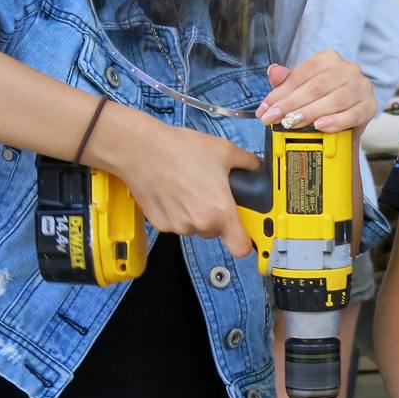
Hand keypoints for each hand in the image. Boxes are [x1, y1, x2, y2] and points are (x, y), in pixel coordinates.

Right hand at [104, 114, 260, 257]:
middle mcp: (200, 224)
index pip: (241, 248)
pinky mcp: (160, 224)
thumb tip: (256, 166)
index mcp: (220, 212)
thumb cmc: (180, 150)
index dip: (245, 240)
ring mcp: (178, 226)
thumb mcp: (224, 151)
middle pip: (217, 231)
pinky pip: (177, 223)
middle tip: (211, 192)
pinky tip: (173, 190)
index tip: (245, 230)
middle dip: (218, 216)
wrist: (142, 150)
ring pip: (196, 227)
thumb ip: (247, 163)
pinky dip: (177, 211)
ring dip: (196, 213)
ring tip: (190, 186)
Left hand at [257, 50, 376, 132]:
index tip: (265, 109)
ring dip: (311, 113)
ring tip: (292, 123)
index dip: (281, 92)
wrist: (347, 123)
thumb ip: (287, 82)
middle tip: (274, 119)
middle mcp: (348, 69)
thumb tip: (274, 71)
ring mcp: (361, 87)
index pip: (302, 74)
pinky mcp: (369, 106)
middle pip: (317, 86)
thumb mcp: (302, 90)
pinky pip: (352, 114)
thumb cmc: (323, 102)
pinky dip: (335, 121)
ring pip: (335, 99)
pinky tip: (320, 126)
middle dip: (292, 104)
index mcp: (328, 59)